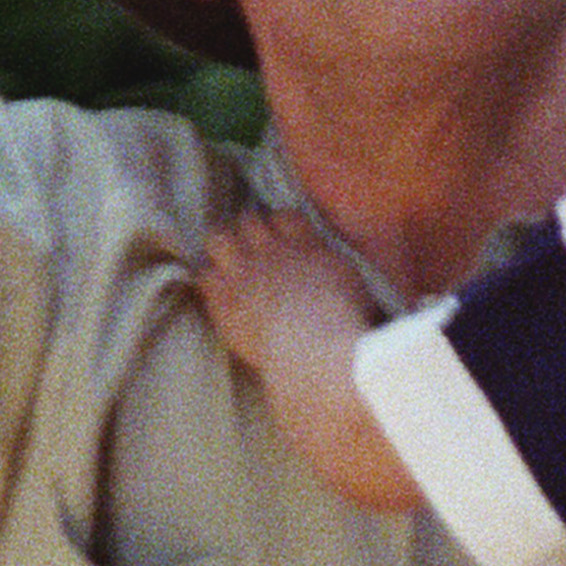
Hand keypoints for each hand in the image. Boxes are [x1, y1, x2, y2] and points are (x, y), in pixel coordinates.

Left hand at [194, 202, 373, 384]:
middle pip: (248, 219)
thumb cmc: (347, 328)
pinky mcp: (224, 297)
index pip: (285, 215)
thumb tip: (350, 282)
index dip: (278, 225)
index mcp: (310, 246)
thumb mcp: (362, 293)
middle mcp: (274, 251)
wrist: (314, 350)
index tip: (279, 238)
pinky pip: (203, 275)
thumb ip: (346, 278)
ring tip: (227, 266)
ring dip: (221, 248)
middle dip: (247, 232)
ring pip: (218, 237)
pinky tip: (216, 295)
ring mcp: (245, 271)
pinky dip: (208, 282)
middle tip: (250, 252)